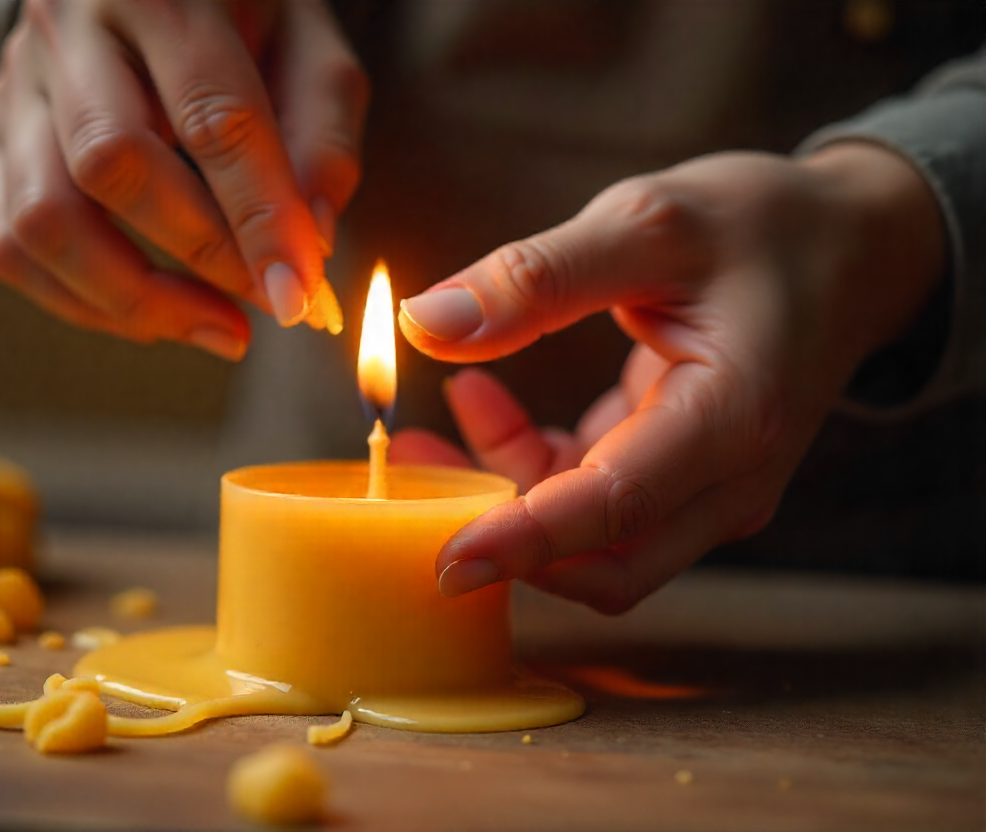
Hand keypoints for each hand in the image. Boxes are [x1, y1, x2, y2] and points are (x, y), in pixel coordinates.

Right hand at [0, 0, 367, 357]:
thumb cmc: (245, 18)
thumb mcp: (310, 51)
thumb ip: (321, 141)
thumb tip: (306, 246)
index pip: (211, 118)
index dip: (258, 220)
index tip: (297, 295)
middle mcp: (71, 32)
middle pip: (111, 167)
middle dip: (199, 258)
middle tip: (263, 304)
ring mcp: (18, 87)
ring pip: (43, 219)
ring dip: (136, 299)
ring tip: (217, 326)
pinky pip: (11, 245)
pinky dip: (86, 302)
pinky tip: (154, 313)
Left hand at [394, 146, 944, 612]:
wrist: (845, 247)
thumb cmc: (761, 226)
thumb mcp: (648, 224)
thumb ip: (538, 277)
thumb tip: (428, 324)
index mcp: (732, 419)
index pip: (619, 509)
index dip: (528, 541)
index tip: (446, 559)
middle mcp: (728, 480)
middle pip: (606, 563)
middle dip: (501, 541)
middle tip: (406, 492)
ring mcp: (705, 489)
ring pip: (589, 545)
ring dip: (500, 505)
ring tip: (421, 439)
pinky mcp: (675, 477)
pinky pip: (587, 503)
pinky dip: (525, 470)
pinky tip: (480, 399)